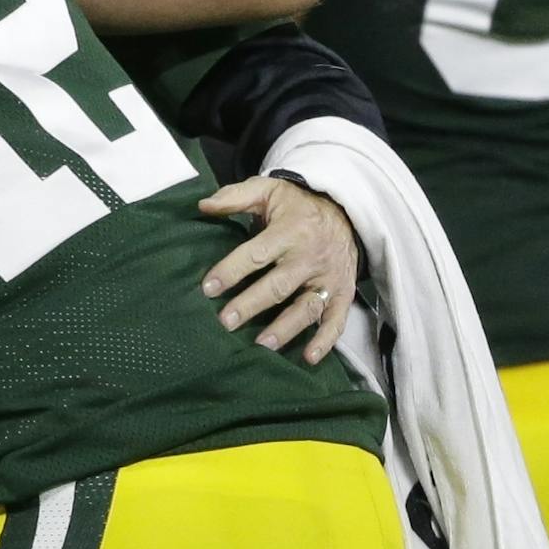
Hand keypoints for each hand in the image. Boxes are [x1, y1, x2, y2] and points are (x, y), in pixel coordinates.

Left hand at [198, 175, 357, 363]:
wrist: (346, 211)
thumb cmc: (296, 205)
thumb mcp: (268, 191)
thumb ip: (235, 197)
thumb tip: (202, 206)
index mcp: (290, 230)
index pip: (256, 254)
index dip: (231, 270)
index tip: (208, 288)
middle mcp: (310, 257)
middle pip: (278, 285)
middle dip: (251, 305)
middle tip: (225, 322)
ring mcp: (328, 278)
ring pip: (306, 307)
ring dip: (284, 329)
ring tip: (261, 346)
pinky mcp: (343, 293)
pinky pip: (336, 320)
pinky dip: (325, 341)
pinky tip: (308, 357)